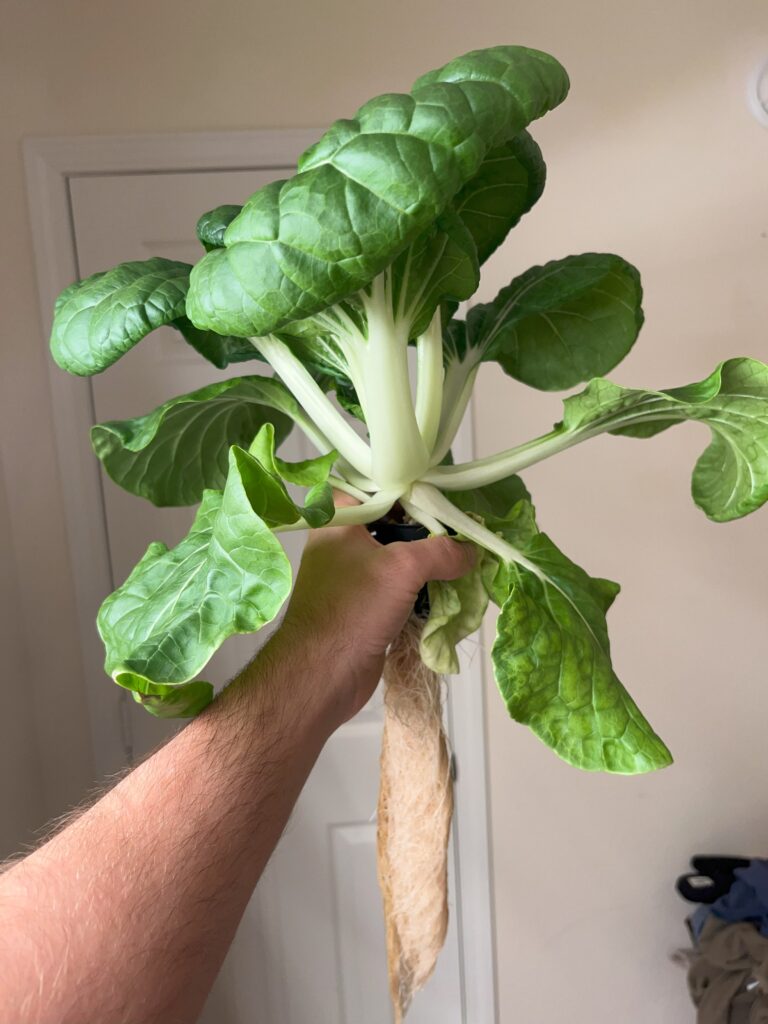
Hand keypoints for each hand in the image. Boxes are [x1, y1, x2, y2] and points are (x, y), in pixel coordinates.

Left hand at [266, 509, 473, 733]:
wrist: (323, 674)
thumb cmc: (354, 608)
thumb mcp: (403, 568)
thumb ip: (442, 551)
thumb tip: (472, 551)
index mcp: (339, 521)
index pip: (375, 487)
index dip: (407, 486)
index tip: (441, 490)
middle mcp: (343, 543)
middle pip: (390, 521)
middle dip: (426, 525)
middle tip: (460, 523)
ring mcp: (352, 576)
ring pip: (397, 556)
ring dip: (428, 559)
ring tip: (462, 554)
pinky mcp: (364, 605)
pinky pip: (398, 585)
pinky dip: (422, 585)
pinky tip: (449, 586)